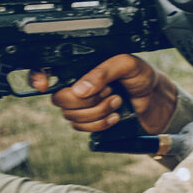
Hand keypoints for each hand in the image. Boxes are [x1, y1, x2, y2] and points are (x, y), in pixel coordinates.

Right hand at [31, 55, 178, 133]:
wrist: (154, 99)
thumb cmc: (141, 76)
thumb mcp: (127, 65)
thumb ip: (103, 72)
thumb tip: (79, 90)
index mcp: (80, 66)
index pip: (46, 68)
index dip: (37, 76)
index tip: (43, 85)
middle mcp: (75, 84)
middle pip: (58, 98)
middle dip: (86, 99)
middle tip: (109, 91)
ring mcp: (80, 104)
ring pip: (70, 115)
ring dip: (97, 111)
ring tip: (117, 100)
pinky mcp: (88, 120)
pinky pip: (80, 127)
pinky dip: (99, 124)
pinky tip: (114, 116)